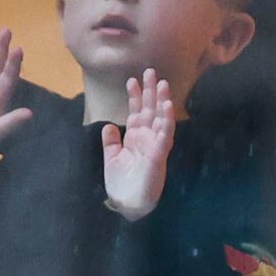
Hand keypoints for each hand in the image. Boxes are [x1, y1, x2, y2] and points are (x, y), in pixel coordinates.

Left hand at [99, 70, 176, 221]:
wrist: (127, 204)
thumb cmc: (122, 183)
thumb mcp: (112, 159)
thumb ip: (111, 142)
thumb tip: (109, 126)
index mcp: (135, 138)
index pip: (136, 112)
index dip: (134, 96)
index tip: (132, 79)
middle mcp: (146, 138)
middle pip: (149, 110)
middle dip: (150, 91)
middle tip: (150, 71)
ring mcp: (154, 145)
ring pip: (160, 118)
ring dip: (161, 101)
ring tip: (162, 83)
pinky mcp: (159, 154)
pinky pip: (165, 134)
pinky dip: (166, 120)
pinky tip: (166, 106)